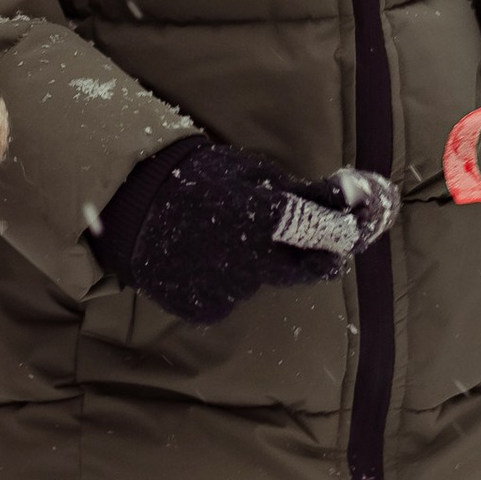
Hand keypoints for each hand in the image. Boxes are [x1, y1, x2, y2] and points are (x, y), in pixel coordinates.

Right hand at [90, 138, 399, 325]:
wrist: (132, 206)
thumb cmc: (197, 178)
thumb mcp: (249, 170)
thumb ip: (297, 191)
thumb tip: (343, 199)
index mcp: (264, 217)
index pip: (323, 233)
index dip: (341, 234)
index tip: (348, 231)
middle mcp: (250, 261)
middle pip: (301, 271)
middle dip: (305, 258)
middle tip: (291, 241)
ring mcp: (226, 290)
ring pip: (261, 284)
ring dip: (257, 268)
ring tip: (226, 242)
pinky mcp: (204, 309)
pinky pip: (229, 299)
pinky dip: (226, 284)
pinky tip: (206, 260)